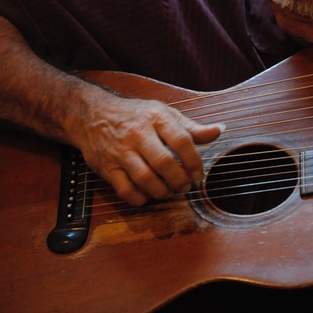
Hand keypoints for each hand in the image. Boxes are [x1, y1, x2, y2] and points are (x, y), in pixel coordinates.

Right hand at [75, 94, 223, 205]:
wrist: (93, 114)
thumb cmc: (136, 115)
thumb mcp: (164, 114)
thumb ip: (191, 127)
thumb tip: (219, 131)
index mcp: (156, 118)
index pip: (181, 141)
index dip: (194, 162)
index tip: (199, 175)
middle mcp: (138, 134)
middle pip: (164, 163)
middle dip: (179, 180)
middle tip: (184, 186)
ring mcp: (120, 151)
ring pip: (145, 179)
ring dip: (162, 191)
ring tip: (169, 191)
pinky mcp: (106, 167)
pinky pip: (125, 190)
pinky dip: (140, 198)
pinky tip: (148, 195)